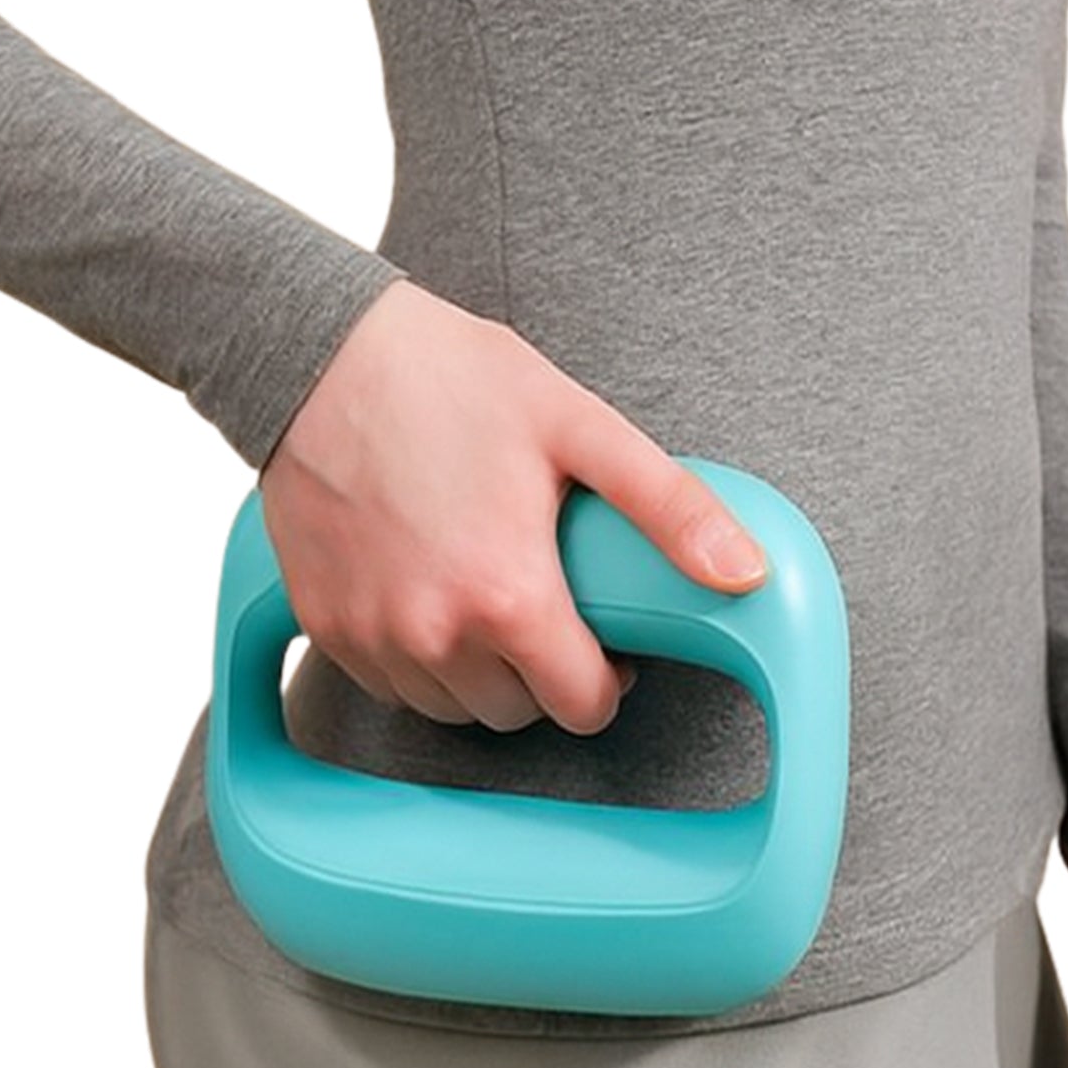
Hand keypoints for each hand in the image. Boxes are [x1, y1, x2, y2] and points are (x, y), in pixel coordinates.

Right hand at [255, 279, 768, 734]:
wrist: (323, 352)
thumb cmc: (451, 378)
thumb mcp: (578, 426)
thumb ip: (668, 507)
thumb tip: (745, 572)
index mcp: (509, 598)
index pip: (581, 707)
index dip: (605, 677)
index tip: (600, 639)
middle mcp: (436, 635)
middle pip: (516, 714)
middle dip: (542, 675)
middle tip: (543, 604)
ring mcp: (373, 637)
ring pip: (450, 708)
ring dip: (478, 674)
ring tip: (485, 594)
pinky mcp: (324, 624)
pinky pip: (387, 684)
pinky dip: (415, 659)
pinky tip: (428, 591)